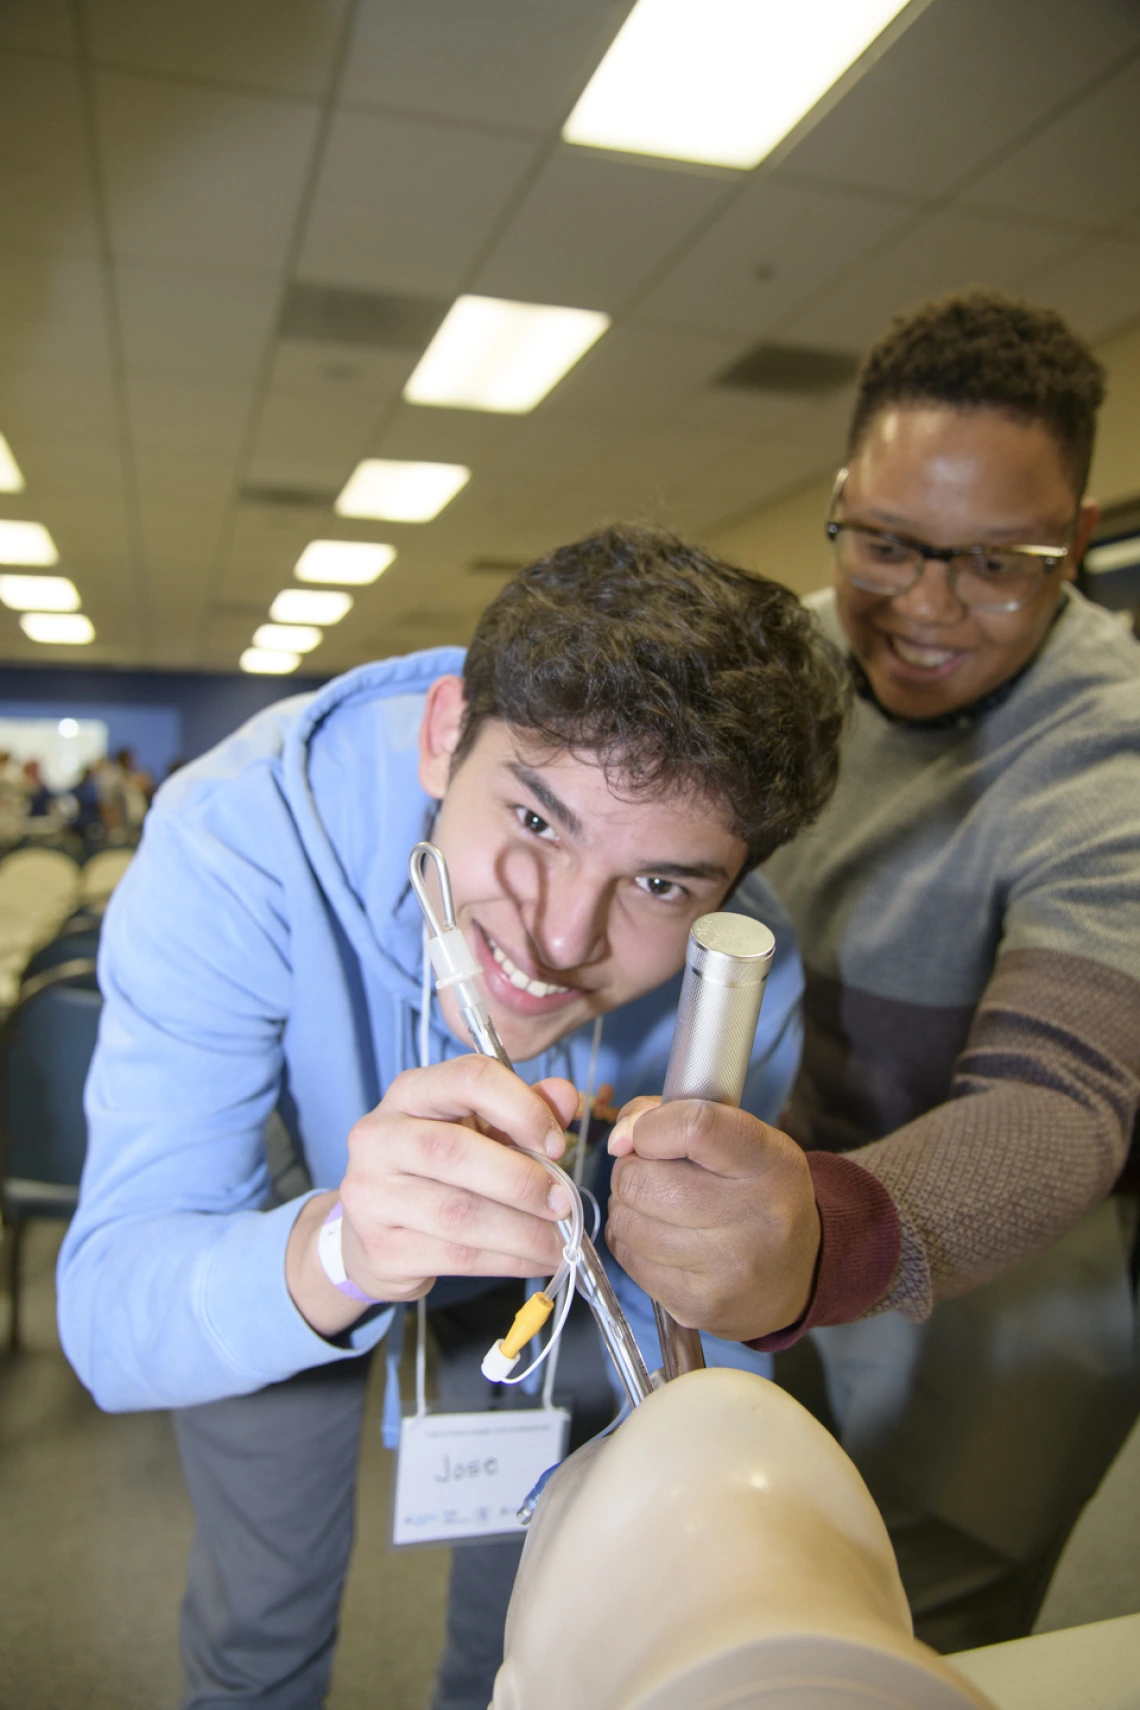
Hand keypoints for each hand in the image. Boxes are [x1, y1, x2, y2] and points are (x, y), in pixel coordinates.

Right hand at [286, 1059, 577, 1336]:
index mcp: (409, 1093)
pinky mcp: (382, 1249)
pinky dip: (510, 1260)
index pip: (469, 1078)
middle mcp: (379, 1138)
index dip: (522, 1109)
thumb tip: (567, 1098)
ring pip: (458, 1214)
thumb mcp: (477, 1127)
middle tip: (564, 1202)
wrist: (371, 1231)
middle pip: (455, 1151)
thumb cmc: (435, 1168)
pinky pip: (457, 1256)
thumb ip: (524, 1108)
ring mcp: (372, 1196)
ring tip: (560, 1241)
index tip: (556, 1144)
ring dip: (524, 1231)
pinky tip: (537, 1260)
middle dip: (522, 1181)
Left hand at [606, 1098, 819, 1342]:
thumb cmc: (757, 1193)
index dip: (651, 1126)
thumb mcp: (741, 1139)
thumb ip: (675, 1116)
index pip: (694, 1128)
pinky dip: (630, 1243)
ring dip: (627, 1207)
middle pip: (643, 1180)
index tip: (645, 1132)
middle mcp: (755, 1218)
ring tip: (655, 1206)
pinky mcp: (699, 1305)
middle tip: (650, 1172)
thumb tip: (619, 1138)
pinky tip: (658, 1239)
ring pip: (628, 1222)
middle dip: (631, 1169)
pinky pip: (628, 1260)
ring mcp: (727, 1269)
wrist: (797, 1274)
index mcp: (770, 1164)